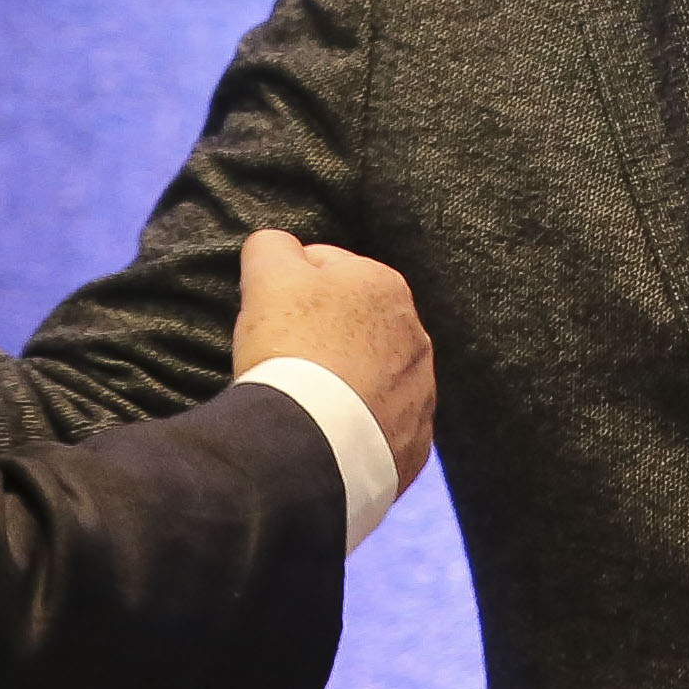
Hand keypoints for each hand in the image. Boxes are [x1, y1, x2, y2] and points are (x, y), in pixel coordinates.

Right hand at [230, 228, 435, 488]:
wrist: (311, 442)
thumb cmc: (290, 346)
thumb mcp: (267, 275)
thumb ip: (274, 246)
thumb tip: (281, 247)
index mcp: (386, 285)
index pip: (326, 268)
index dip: (288, 287)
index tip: (268, 315)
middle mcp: (416, 335)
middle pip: (353, 322)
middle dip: (323, 332)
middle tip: (284, 356)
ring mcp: (421, 393)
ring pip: (371, 373)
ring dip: (344, 378)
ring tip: (306, 398)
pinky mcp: (414, 442)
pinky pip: (379, 422)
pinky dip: (357, 423)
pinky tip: (327, 430)